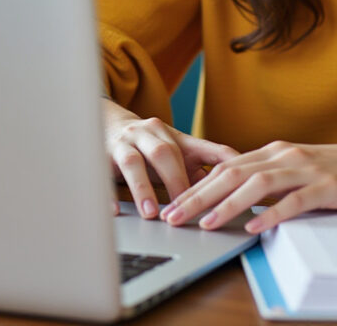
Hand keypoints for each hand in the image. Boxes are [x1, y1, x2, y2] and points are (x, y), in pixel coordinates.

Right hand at [104, 99, 239, 218]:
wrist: (107, 123)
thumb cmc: (148, 146)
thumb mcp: (176, 151)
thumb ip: (201, 167)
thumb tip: (231, 190)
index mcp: (172, 134)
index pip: (202, 147)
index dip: (221, 160)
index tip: (236, 179)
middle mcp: (147, 134)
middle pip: (164, 153)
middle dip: (175, 181)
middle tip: (185, 208)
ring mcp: (122, 143)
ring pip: (132, 163)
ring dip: (143, 188)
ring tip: (151, 213)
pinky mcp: (100, 156)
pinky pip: (101, 176)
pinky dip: (107, 195)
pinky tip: (114, 211)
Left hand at [159, 137, 336, 233]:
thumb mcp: (303, 170)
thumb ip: (273, 179)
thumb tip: (239, 197)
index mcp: (276, 152)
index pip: (225, 167)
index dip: (195, 184)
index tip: (171, 201)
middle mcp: (286, 156)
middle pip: (230, 173)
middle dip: (197, 195)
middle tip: (172, 214)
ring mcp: (306, 169)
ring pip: (255, 184)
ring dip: (225, 204)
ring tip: (203, 223)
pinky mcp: (328, 186)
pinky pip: (293, 201)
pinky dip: (270, 213)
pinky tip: (253, 226)